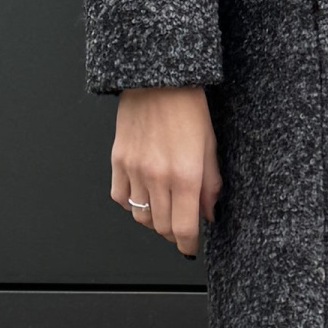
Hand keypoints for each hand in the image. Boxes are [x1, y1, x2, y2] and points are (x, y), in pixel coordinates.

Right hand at [113, 85, 222, 255]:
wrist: (158, 80)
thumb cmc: (188, 107)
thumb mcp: (210, 146)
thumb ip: (210, 185)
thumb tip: (208, 214)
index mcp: (185, 175)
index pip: (184, 228)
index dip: (188, 245)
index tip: (191, 248)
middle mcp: (158, 177)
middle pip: (161, 227)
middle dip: (173, 233)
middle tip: (181, 226)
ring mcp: (134, 170)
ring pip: (140, 216)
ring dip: (153, 221)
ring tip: (164, 210)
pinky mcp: (118, 160)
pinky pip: (120, 197)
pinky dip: (131, 203)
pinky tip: (143, 195)